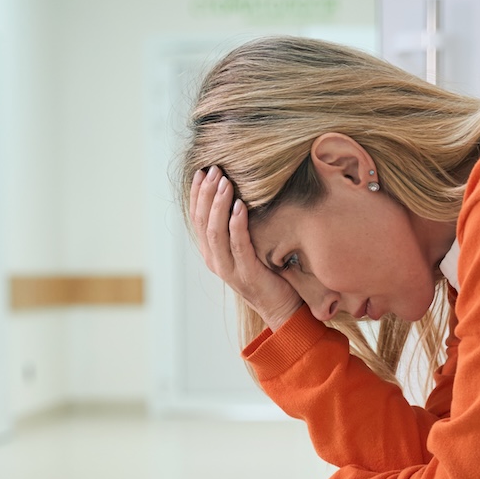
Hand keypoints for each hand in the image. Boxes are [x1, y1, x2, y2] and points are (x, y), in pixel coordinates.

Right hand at [190, 166, 301, 330]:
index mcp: (212, 253)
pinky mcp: (246, 273)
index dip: (197, 194)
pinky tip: (240, 205)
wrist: (282, 308)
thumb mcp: (248, 247)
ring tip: (225, 182)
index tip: (202, 171)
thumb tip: (240, 193)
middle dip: (206, 193)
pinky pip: (238, 244)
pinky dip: (237, 223)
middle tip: (214, 169)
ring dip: (218, 204)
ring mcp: (229, 269)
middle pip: (202, 221)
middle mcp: (215, 261)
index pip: (197, 218)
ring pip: (215, 231)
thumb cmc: (269, 273)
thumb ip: (238, 228)